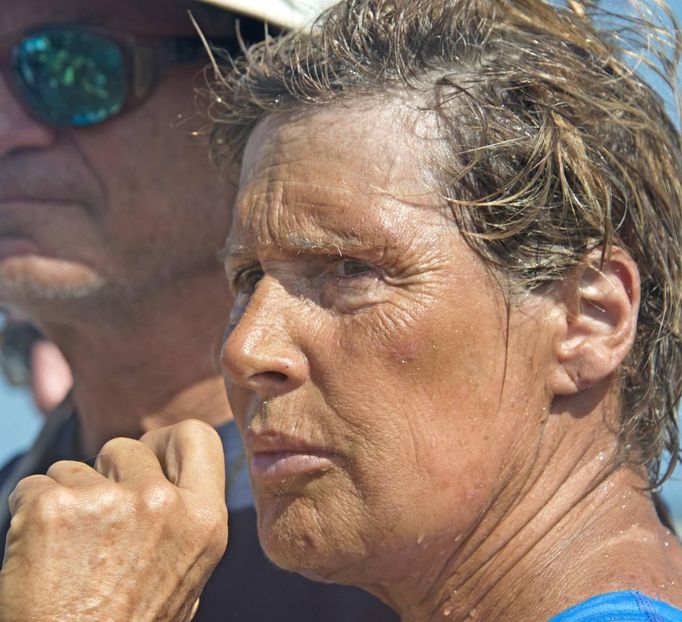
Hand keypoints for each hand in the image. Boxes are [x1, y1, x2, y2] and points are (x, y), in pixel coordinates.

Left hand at [0, 420, 227, 621]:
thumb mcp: (185, 579)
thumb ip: (184, 523)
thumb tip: (170, 481)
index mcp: (203, 520)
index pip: (198, 436)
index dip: (166, 440)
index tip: (147, 454)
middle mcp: (162, 503)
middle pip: (126, 447)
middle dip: (106, 472)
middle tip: (95, 518)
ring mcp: (109, 502)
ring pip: (74, 467)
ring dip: (67, 498)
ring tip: (66, 553)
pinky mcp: (54, 508)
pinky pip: (33, 486)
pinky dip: (28, 514)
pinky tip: (37, 555)